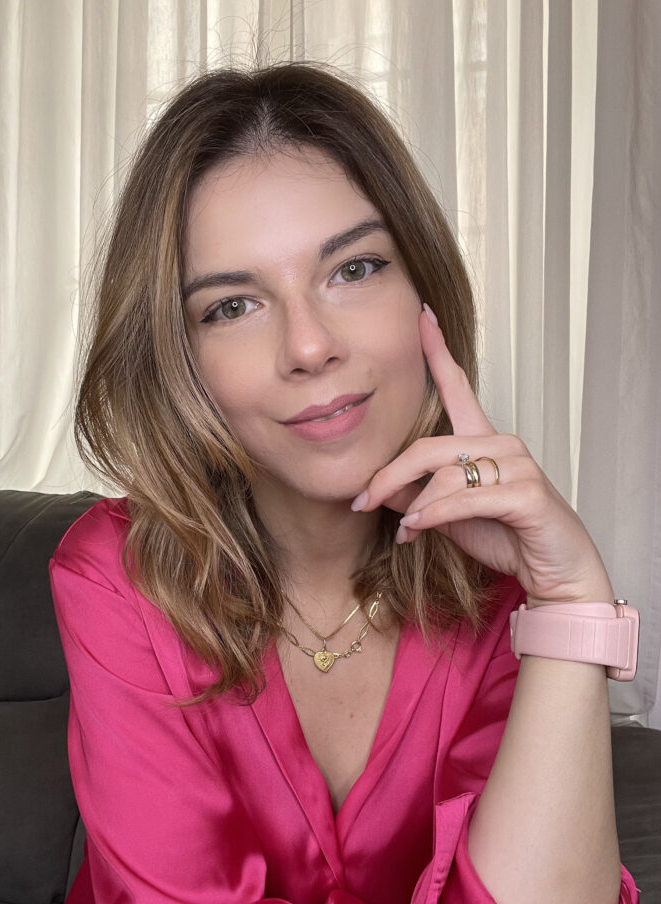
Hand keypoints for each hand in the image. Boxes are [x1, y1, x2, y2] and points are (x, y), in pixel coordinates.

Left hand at [352, 306, 612, 604]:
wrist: (554, 572)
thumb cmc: (507, 538)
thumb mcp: (449, 516)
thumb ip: (417, 496)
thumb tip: (378, 489)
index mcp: (484, 442)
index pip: (458, 387)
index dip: (437, 351)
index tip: (421, 316)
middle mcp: (502, 445)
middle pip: (429, 446)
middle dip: (389, 476)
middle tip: (363, 501)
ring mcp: (518, 466)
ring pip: (445, 474)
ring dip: (415, 506)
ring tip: (404, 530)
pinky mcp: (527, 493)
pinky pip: (465, 498)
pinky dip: (434, 514)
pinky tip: (416, 528)